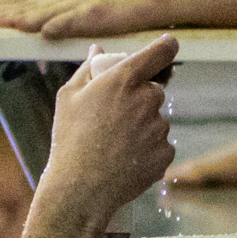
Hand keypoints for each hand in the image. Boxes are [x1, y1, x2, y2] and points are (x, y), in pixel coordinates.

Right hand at [36, 34, 178, 232]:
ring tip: (114, 146)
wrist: (80, 189)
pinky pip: (160, 145)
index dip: (167, 48)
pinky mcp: (165, 153)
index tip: (166, 50)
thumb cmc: (69, 140)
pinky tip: (124, 161)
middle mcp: (147, 100)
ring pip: (156, 120)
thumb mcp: (69, 97)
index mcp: (125, 79)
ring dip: (142, 127)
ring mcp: (159, 128)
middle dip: (141, 99)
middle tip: (115, 118)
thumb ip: (87, 69)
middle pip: (156, 90)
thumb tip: (97, 50)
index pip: (163, 51)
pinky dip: (147, 151)